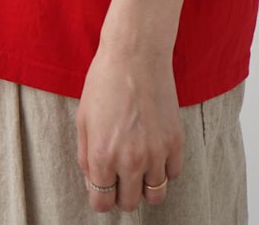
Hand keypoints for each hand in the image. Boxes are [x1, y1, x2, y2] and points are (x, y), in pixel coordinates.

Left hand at [76, 33, 182, 213]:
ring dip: (146, 185)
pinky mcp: (175, 141)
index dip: (101, 197)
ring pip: (155, 195)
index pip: (102, 203)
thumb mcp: (83, 119)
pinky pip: (173, 174)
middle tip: (122, 175)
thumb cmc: (105, 80)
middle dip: (123, 193)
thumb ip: (86, 157)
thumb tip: (95, 182)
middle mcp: (130, 161)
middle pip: (129, 204)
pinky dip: (165, 169)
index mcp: (102, 156)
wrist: (136, 53)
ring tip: (140, 166)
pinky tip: (155, 151)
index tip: (105, 186)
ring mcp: (156, 152)